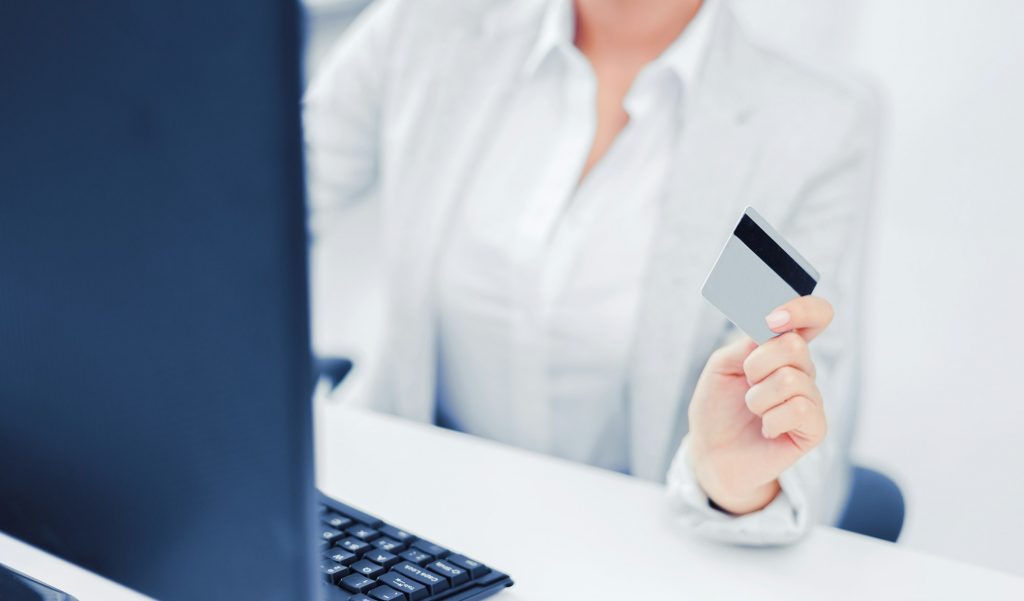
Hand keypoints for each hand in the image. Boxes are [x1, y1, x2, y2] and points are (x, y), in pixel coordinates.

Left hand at [687, 296, 833, 514]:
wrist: (712, 453)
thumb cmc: (717, 408)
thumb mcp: (722, 366)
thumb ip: (747, 344)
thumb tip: (771, 329)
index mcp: (781, 348)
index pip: (814, 315)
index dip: (801, 308)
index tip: (771, 318)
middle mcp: (802, 370)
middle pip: (794, 346)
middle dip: (757, 364)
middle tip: (746, 382)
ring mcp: (811, 398)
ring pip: (791, 379)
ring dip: (757, 397)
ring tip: (752, 410)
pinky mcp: (815, 428)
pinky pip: (799, 410)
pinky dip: (771, 420)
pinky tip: (766, 429)